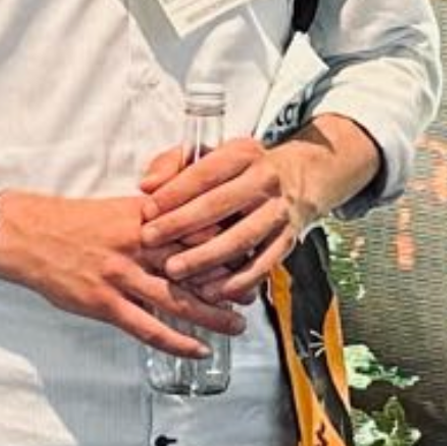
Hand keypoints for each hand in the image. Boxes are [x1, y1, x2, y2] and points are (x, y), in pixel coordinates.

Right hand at [0, 190, 245, 357]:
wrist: (30, 233)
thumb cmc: (74, 221)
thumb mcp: (119, 207)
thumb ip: (153, 217)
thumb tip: (187, 227)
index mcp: (143, 215)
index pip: (195, 227)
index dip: (225, 241)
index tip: (249, 250)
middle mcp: (137, 243)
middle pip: (193, 264)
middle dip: (228, 280)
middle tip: (253, 292)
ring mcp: (121, 275)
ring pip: (177, 298)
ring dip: (212, 315)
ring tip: (237, 325)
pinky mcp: (105, 302)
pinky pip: (148, 327)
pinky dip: (177, 340)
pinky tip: (197, 348)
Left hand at [138, 136, 311, 303]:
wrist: (299, 178)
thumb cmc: (241, 169)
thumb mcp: (212, 153)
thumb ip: (174, 164)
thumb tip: (147, 185)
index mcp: (243, 153)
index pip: (205, 172)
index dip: (173, 192)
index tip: (147, 210)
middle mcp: (265, 180)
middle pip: (220, 204)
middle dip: (181, 224)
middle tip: (150, 240)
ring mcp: (278, 212)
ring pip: (241, 238)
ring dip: (205, 258)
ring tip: (174, 270)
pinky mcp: (287, 241)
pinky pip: (261, 266)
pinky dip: (235, 282)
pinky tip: (209, 292)